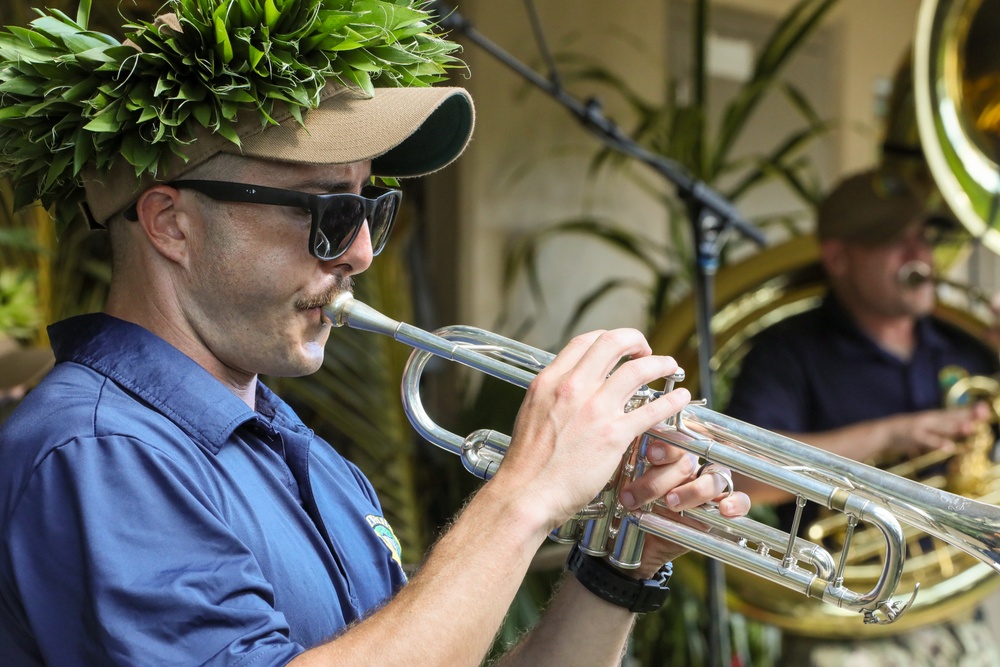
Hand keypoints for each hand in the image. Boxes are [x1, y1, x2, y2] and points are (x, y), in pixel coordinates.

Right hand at [494, 328, 690, 531]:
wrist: (526, 493)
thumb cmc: (527, 463)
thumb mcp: (531, 413)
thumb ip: (552, 397)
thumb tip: (566, 392)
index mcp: (550, 381)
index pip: (585, 341)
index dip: (608, 339)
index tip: (619, 348)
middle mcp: (572, 387)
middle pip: (612, 342)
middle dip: (635, 340)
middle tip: (645, 350)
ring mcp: (595, 409)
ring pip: (638, 370)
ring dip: (660, 363)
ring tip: (669, 366)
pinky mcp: (613, 434)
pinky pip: (652, 409)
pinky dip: (671, 400)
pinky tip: (680, 397)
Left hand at [617, 442, 750, 577]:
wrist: (631, 542)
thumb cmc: (625, 505)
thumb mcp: (621, 485)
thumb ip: (625, 466)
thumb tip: (618, 446)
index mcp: (665, 454)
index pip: (674, 439)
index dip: (666, 445)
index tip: (650, 453)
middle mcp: (689, 467)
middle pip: (687, 462)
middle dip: (660, 479)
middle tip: (635, 495)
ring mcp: (707, 487)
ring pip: (712, 478)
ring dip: (692, 491)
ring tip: (670, 504)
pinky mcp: (718, 510)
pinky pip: (739, 501)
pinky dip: (735, 503)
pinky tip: (725, 510)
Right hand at [882, 402, 991, 455]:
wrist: (883, 433)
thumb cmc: (907, 432)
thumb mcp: (929, 430)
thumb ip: (947, 430)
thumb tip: (969, 427)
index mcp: (934, 417)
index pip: (955, 412)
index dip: (969, 410)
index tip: (985, 408)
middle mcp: (930, 419)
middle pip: (951, 416)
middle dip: (967, 414)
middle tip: (983, 412)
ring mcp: (921, 426)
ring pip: (941, 426)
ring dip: (955, 426)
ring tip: (970, 427)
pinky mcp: (912, 436)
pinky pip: (927, 440)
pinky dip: (937, 443)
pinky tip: (948, 447)